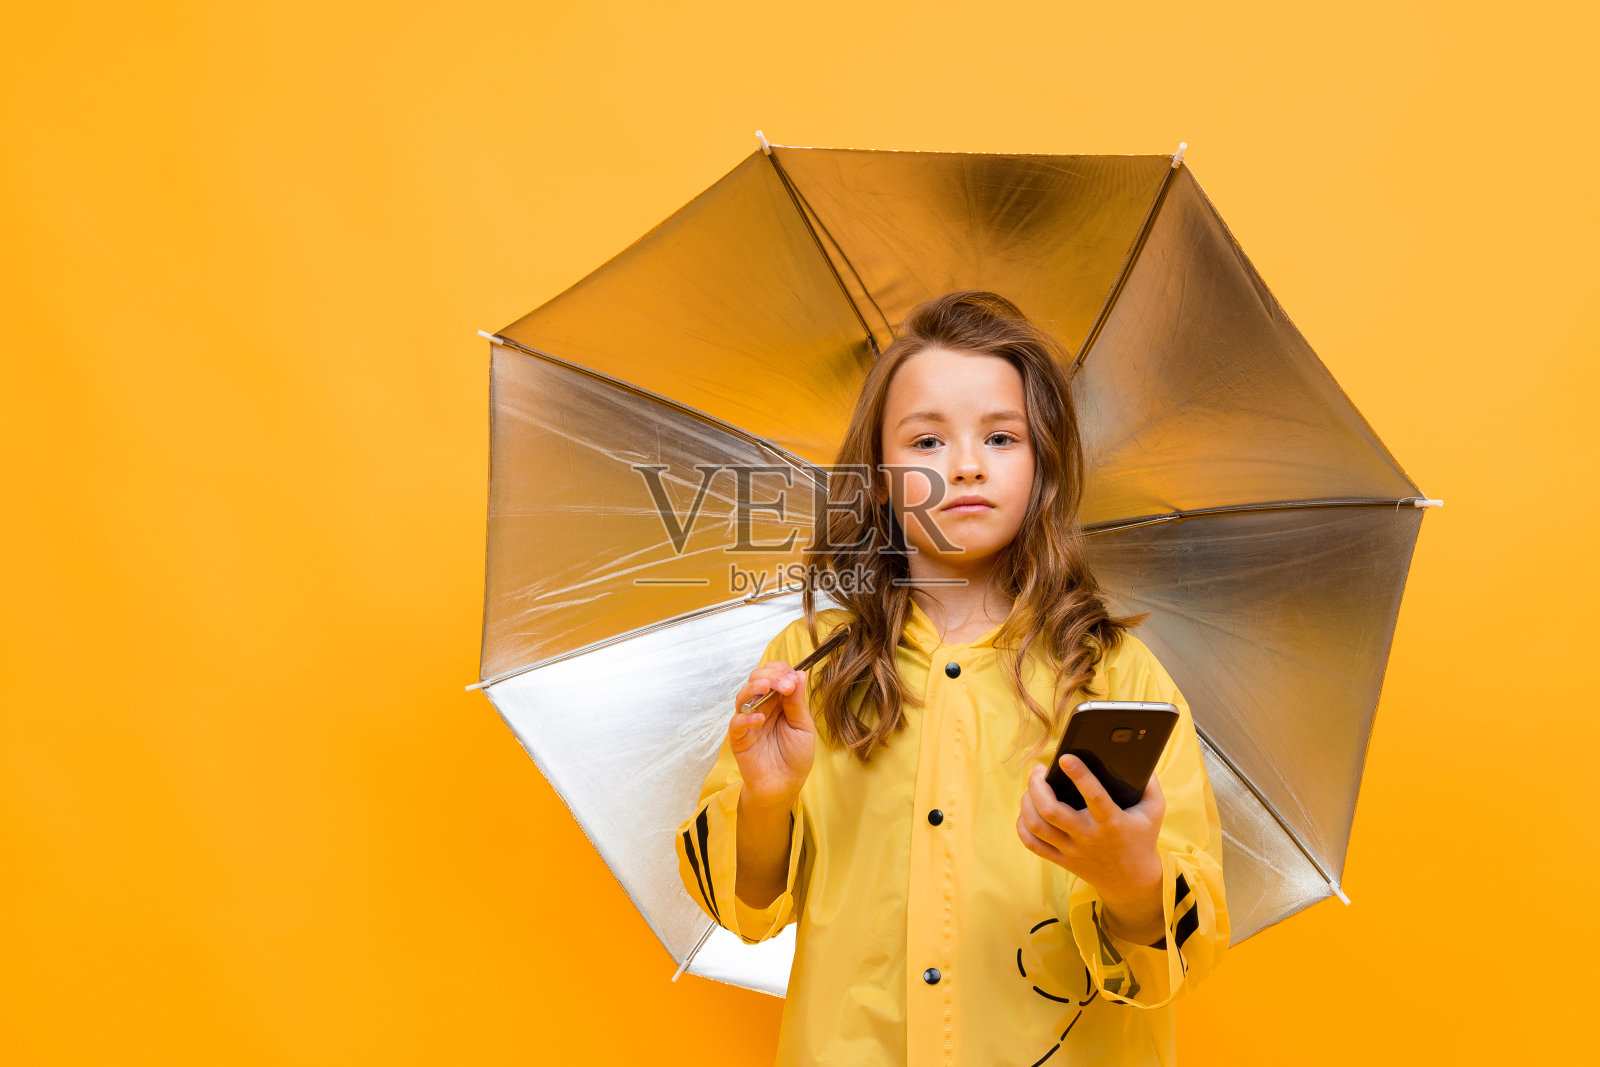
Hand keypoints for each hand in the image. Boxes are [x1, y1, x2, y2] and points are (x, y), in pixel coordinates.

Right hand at [729, 661, 815, 807]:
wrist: (785, 785)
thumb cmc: (796, 756)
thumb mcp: (803, 727)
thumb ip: (798, 702)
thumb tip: (800, 673)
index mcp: (778, 701)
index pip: (774, 674)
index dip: (781, 671)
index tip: (792, 678)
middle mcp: (761, 707)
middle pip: (756, 679)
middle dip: (770, 676)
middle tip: (785, 684)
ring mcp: (748, 722)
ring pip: (742, 696)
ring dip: (753, 688)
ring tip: (766, 688)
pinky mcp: (739, 738)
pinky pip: (736, 724)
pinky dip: (746, 718)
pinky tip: (760, 718)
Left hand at [1017, 754, 1164, 902]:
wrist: (1132, 881)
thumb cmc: (1141, 838)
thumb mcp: (1154, 811)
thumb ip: (1150, 784)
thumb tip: (1142, 759)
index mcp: (1111, 821)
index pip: (1093, 796)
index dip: (1079, 775)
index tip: (1065, 757)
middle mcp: (1088, 836)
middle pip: (1051, 811)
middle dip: (1037, 786)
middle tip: (1039, 771)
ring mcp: (1072, 850)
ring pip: (1037, 826)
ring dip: (1027, 802)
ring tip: (1032, 788)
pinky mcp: (1062, 860)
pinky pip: (1032, 844)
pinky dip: (1023, 825)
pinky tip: (1026, 810)